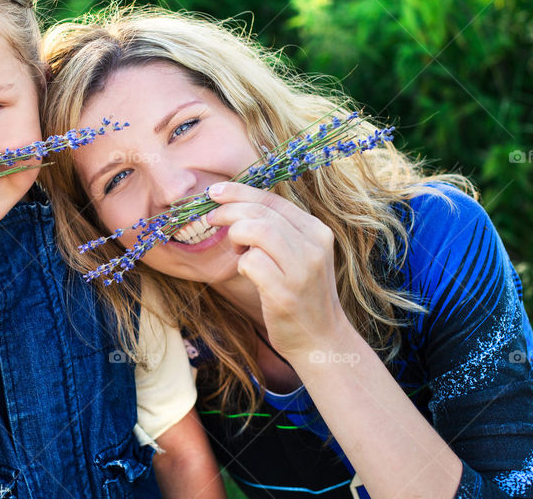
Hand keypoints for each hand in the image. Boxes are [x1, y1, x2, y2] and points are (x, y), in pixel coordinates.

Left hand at [205, 181, 349, 360]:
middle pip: (261, 212)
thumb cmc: (301, 294)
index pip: (273, 199)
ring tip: (236, 249)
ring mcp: (302, 269)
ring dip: (236, 235)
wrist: (320, 340)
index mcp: (316, 231)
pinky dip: (242, 263)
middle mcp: (313, 246)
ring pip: (257, 230)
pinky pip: (252, 262)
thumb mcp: (300, 255)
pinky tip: (247, 273)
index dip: (240, 191)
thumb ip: (279, 230)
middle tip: (212, 219)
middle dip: (229, 211)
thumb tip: (237, 204)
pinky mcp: (286, 292)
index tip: (215, 192)